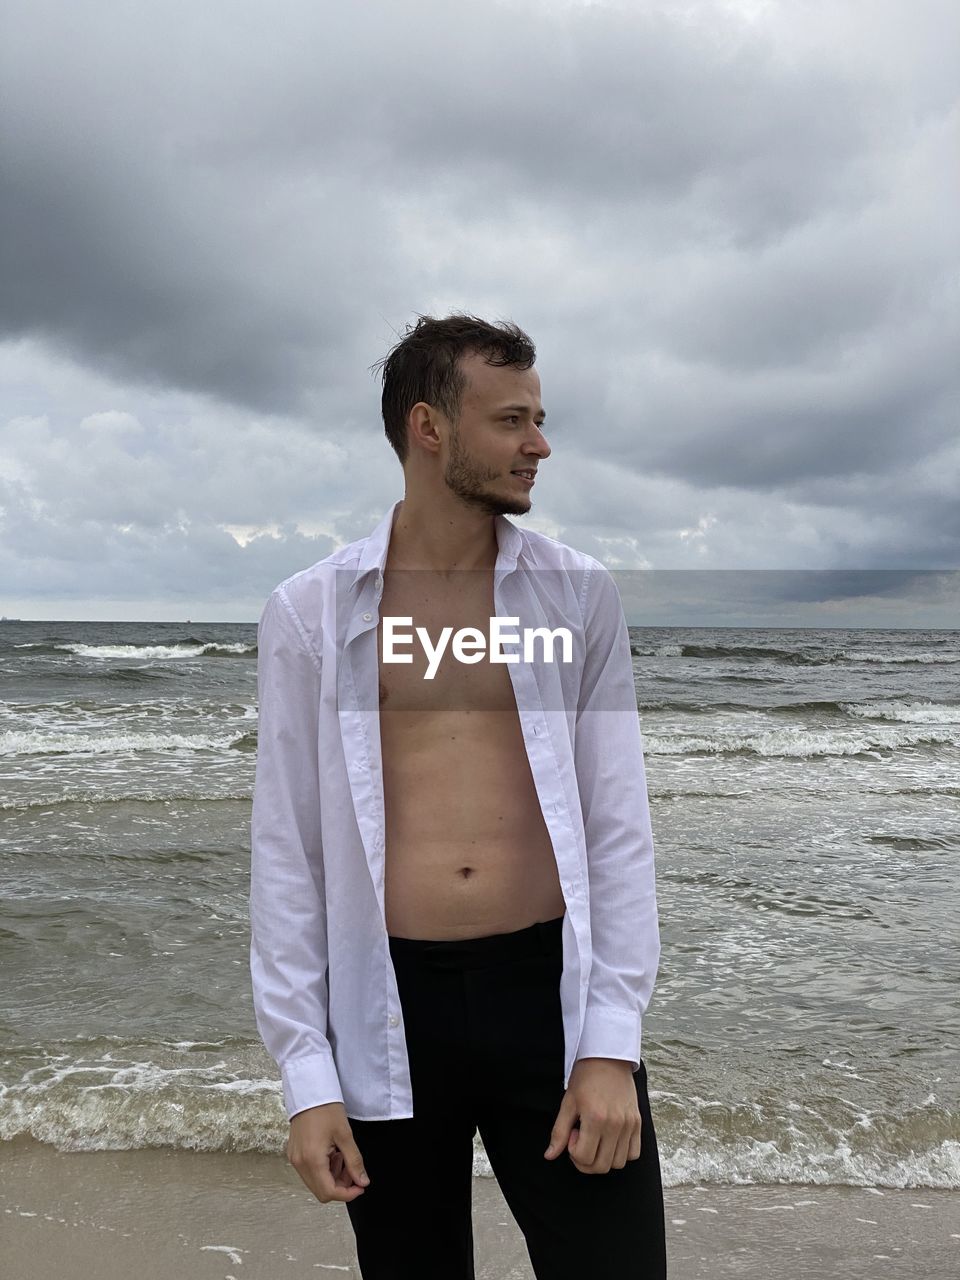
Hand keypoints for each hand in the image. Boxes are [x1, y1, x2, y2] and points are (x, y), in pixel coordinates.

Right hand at [287, 1101, 369, 1202]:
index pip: (329, 1192)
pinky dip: (323, 1169)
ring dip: (332, 1176)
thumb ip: (354, 1162)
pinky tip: (332, 1153)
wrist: (309, 1090)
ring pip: (315, 1182)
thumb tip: (362, 1181)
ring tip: (342, 1156)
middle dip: (340, 1185)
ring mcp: (294, 1159)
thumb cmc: (326, 1108)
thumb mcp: (345, 1135)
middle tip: (353, 1169)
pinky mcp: (294, 1153)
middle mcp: (299, 1163)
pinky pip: (309, 1171)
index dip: (347, 1194)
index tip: (360, 1186)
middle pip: (321, 1191)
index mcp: (312, 1160)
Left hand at [543, 1057, 640, 1173]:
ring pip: (618, 1163)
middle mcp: (615, 1124)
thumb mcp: (568, 1102)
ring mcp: (629, 1124)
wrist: (607, 1057)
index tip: (573, 1134)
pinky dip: (621, 1154)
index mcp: (595, 1118)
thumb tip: (549, 1155)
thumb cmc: (586, 1077)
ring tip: (596, 1138)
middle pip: (602, 1166)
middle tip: (582, 1141)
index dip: (573, 1153)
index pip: (584, 1158)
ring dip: (604, 1159)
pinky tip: (610, 1140)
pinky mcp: (637, 1122)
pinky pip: (634, 1153)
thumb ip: (559, 1132)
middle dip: (586, 1162)